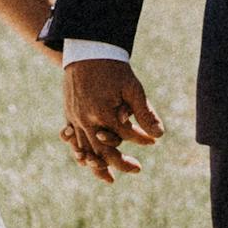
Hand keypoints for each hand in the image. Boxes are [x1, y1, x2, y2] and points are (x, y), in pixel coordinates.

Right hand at [60, 59, 164, 184]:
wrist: (86, 50)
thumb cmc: (112, 68)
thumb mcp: (132, 88)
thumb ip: (144, 113)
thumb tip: (159, 135)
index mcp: (103, 114)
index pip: (125, 137)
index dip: (141, 140)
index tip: (153, 142)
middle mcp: (86, 121)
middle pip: (102, 152)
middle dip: (120, 164)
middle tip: (137, 169)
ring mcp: (74, 119)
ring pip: (84, 151)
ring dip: (97, 166)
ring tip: (109, 178)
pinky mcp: (68, 115)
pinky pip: (73, 141)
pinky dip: (80, 152)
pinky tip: (88, 160)